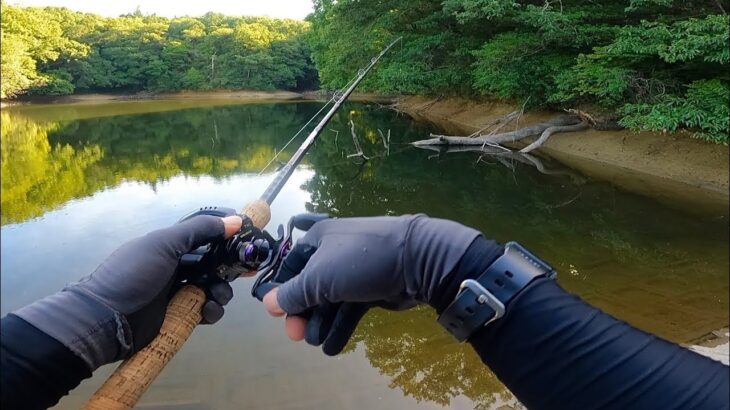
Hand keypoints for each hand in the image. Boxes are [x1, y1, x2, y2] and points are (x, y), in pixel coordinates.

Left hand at [14, 215, 242, 369]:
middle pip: (214, 263)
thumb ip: (199, 230)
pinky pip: (205, 310)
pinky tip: (205, 312)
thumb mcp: (163, 244)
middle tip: (245, 271)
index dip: (226, 235)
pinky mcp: (180, 316)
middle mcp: (176, 266)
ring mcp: (178, 292)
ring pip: (213, 288)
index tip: (246, 238)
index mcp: (170, 245)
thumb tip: (235, 220)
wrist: (105, 320)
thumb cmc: (132, 274)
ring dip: (221, 291)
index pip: (205, 235)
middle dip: (229, 267)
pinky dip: (211, 311)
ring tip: (214, 297)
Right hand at [261, 214, 501, 354]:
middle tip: (297, 337)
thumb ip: (294, 293)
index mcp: (319, 240)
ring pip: (331, 300)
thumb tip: (268, 303)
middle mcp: (335, 252)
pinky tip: (333, 346)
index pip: (291, 265)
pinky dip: (341, 326)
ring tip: (317, 344)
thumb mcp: (320, 277)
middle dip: (303, 312)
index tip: (277, 314)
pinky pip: (350, 307)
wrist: (417, 260)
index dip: (283, 290)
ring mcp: (356, 271)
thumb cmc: (360, 260)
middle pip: (311, 286)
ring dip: (321, 323)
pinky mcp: (372, 288)